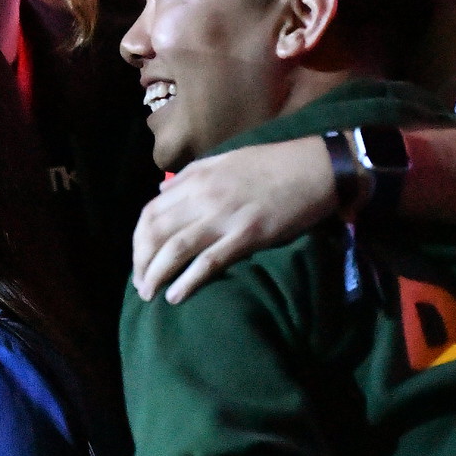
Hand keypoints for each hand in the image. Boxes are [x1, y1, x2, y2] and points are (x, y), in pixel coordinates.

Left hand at [132, 137, 333, 302]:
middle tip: (141, 284)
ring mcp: (224, 216)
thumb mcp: (225, 160)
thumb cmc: (274, 164)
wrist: (317, 167)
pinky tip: (175, 296)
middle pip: (155, 232)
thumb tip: (163, 192)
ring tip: (149, 293)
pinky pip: (208, 262)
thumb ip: (191, 176)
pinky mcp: (248, 235)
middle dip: (141, 262)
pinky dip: (187, 281)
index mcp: (196, 178)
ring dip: (156, 274)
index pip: (150, 211)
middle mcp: (203, 196)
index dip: (138, 239)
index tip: (139, 257)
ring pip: (175, 249)